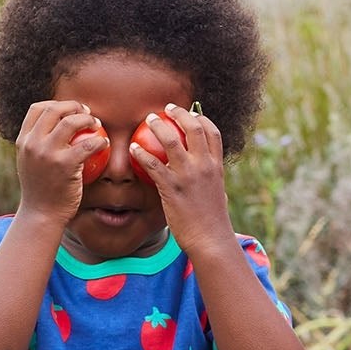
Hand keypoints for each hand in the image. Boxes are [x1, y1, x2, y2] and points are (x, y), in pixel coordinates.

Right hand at [14, 99, 105, 222]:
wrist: (41, 214)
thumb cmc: (40, 191)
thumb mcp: (30, 163)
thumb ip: (38, 146)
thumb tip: (54, 130)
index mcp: (23, 140)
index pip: (37, 109)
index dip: (56, 104)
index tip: (70, 110)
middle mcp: (33, 143)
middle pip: (54, 110)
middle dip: (74, 106)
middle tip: (88, 113)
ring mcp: (48, 153)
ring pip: (71, 122)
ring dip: (88, 119)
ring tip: (97, 125)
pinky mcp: (65, 165)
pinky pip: (87, 145)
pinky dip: (99, 141)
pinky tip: (105, 143)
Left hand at [128, 102, 230, 256]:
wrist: (211, 240)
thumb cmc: (212, 221)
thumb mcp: (217, 193)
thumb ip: (209, 179)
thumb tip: (203, 174)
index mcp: (216, 166)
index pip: (212, 132)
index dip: (201, 118)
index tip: (191, 114)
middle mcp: (204, 166)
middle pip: (192, 128)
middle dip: (178, 113)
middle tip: (166, 109)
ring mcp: (188, 176)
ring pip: (170, 140)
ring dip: (157, 126)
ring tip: (148, 120)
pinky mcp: (171, 188)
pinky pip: (152, 164)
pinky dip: (141, 153)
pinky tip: (133, 150)